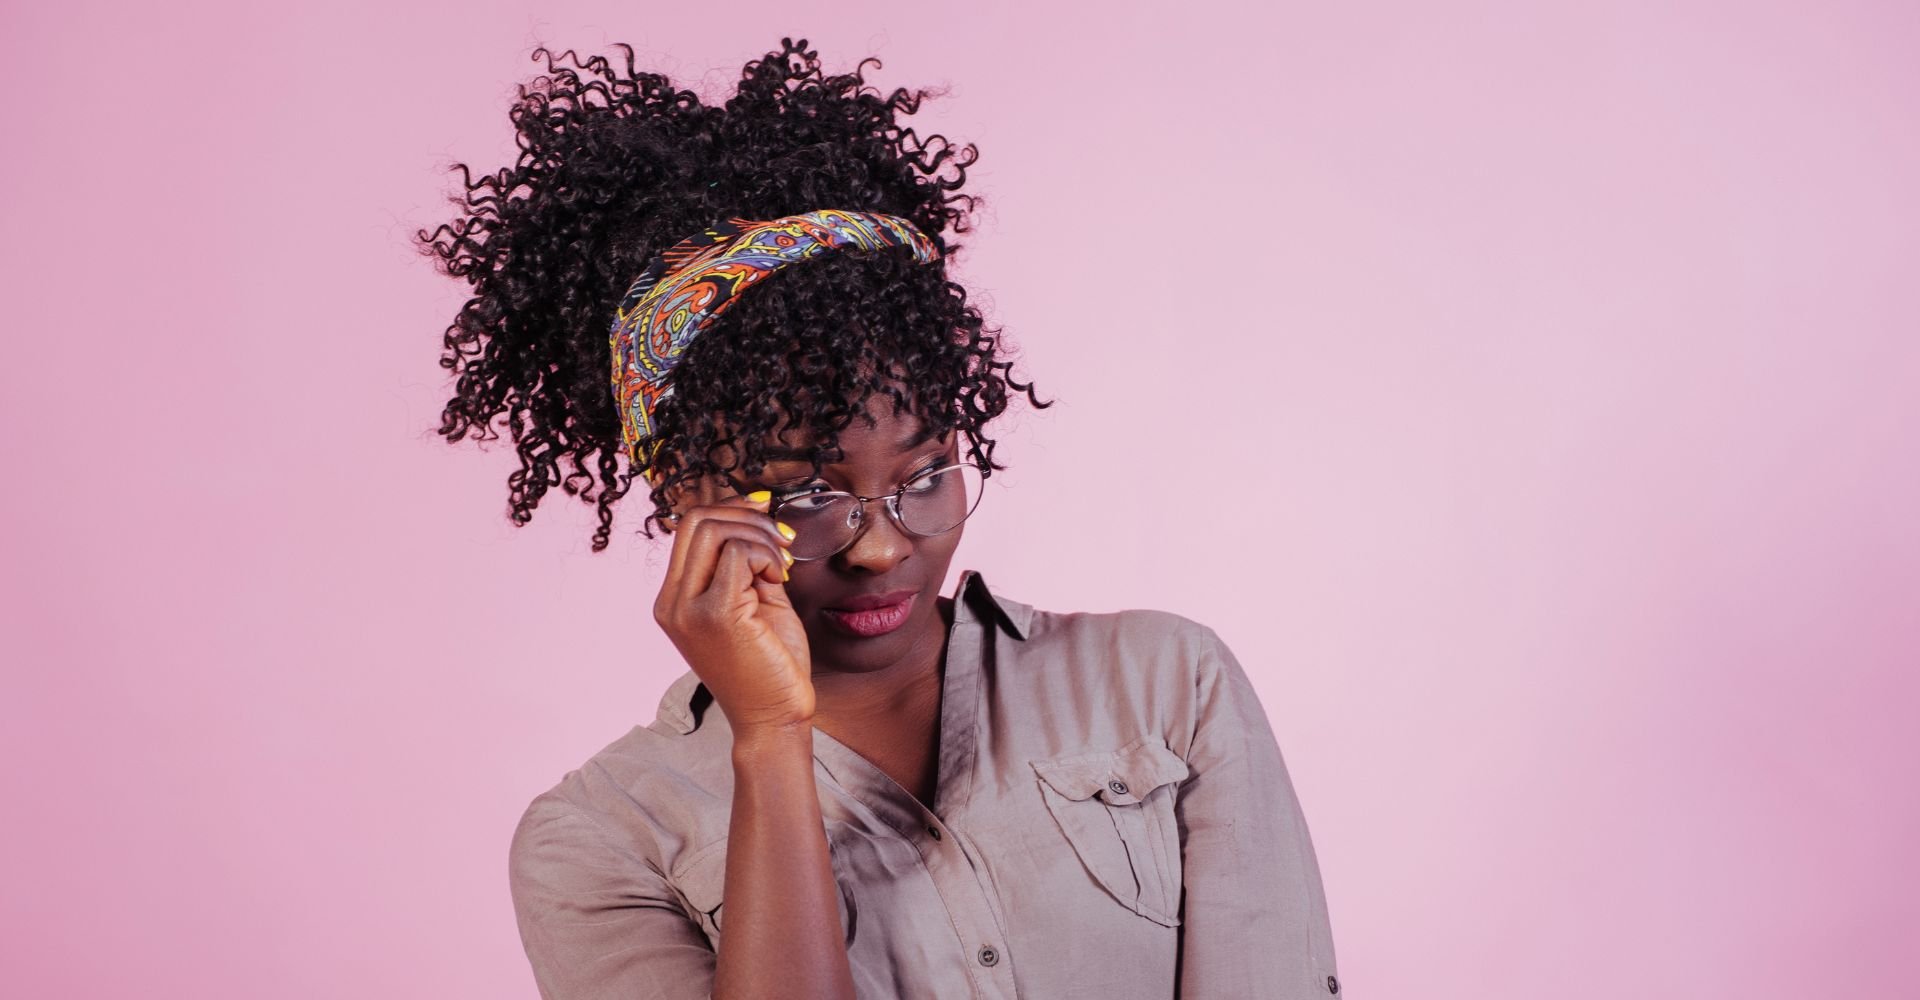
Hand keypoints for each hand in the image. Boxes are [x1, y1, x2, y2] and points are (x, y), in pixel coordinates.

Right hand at [652, 490, 814, 732]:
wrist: (775, 719)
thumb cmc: (769, 665)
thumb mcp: (753, 602)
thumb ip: (745, 563)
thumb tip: (755, 514)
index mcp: (674, 599)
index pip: (689, 528)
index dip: (731, 510)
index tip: (767, 517)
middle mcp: (671, 603)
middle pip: (696, 520)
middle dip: (747, 517)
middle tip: (782, 541)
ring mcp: (688, 610)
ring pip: (715, 530)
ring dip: (760, 536)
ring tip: (783, 564)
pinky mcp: (715, 615)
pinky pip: (738, 553)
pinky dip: (766, 555)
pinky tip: (781, 578)